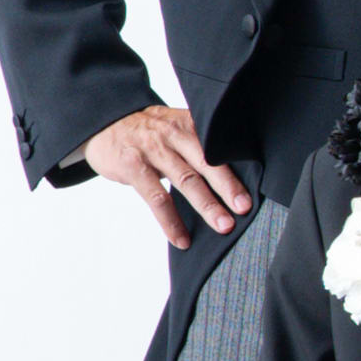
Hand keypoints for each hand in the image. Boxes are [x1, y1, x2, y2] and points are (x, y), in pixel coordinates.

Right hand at [81, 103, 249, 249]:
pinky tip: (182, 238)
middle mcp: (175, 134)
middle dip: (229, 187)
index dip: (239, 165)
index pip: (219, 145)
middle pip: (208, 162)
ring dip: (207, 206)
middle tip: (245, 208)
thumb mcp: (174, 126)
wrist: (103, 122)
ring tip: (224, 226)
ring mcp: (154, 150)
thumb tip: (233, 175)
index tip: (256, 185)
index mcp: (190, 123)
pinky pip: (157, 198)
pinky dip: (171, 221)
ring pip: (186, 180)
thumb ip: (199, 144)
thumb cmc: (147, 131)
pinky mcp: (134, 166)